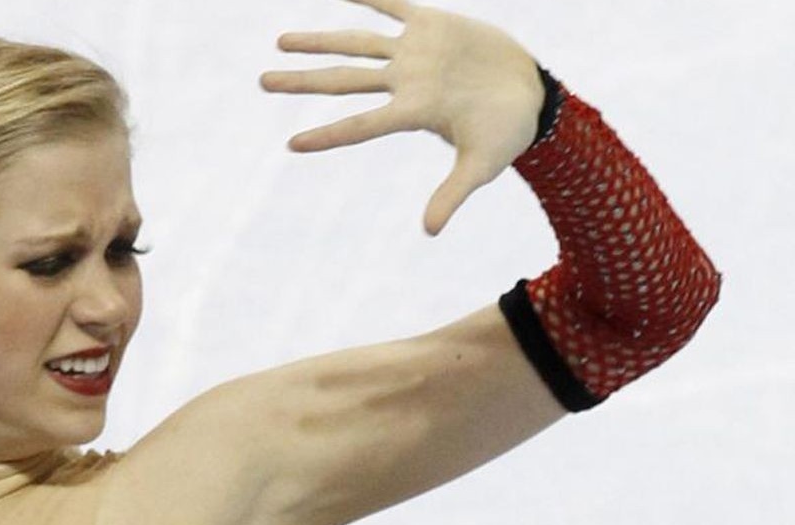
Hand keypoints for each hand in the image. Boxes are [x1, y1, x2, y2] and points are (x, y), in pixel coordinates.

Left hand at [261, 0, 544, 235]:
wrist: (531, 94)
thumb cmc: (507, 134)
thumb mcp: (482, 165)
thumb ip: (452, 193)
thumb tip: (429, 232)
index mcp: (414, 112)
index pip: (361, 125)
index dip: (328, 134)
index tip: (292, 145)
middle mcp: (406, 81)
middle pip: (344, 80)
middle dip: (304, 80)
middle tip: (263, 82)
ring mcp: (415, 52)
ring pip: (357, 43)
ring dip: (320, 40)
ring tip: (281, 41)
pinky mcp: (432, 24)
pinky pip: (392, 3)